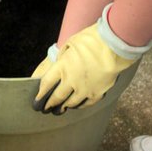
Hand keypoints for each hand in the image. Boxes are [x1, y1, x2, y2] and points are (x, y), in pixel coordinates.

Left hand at [32, 5, 151, 113]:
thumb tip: (60, 64)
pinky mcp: (97, 94)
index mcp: (62, 67)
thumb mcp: (71, 43)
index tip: (37, 100)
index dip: (40, 94)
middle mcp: (71, 81)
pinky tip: (76, 105)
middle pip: (57, 97)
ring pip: (70, 103)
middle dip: (49, 104)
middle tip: (45, 109)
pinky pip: (85, 104)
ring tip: (60, 109)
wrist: (115, 48)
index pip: (46, 84)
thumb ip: (63, 56)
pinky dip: (79, 105)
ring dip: (63, 107)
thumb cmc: (93, 41)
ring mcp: (84, 89)